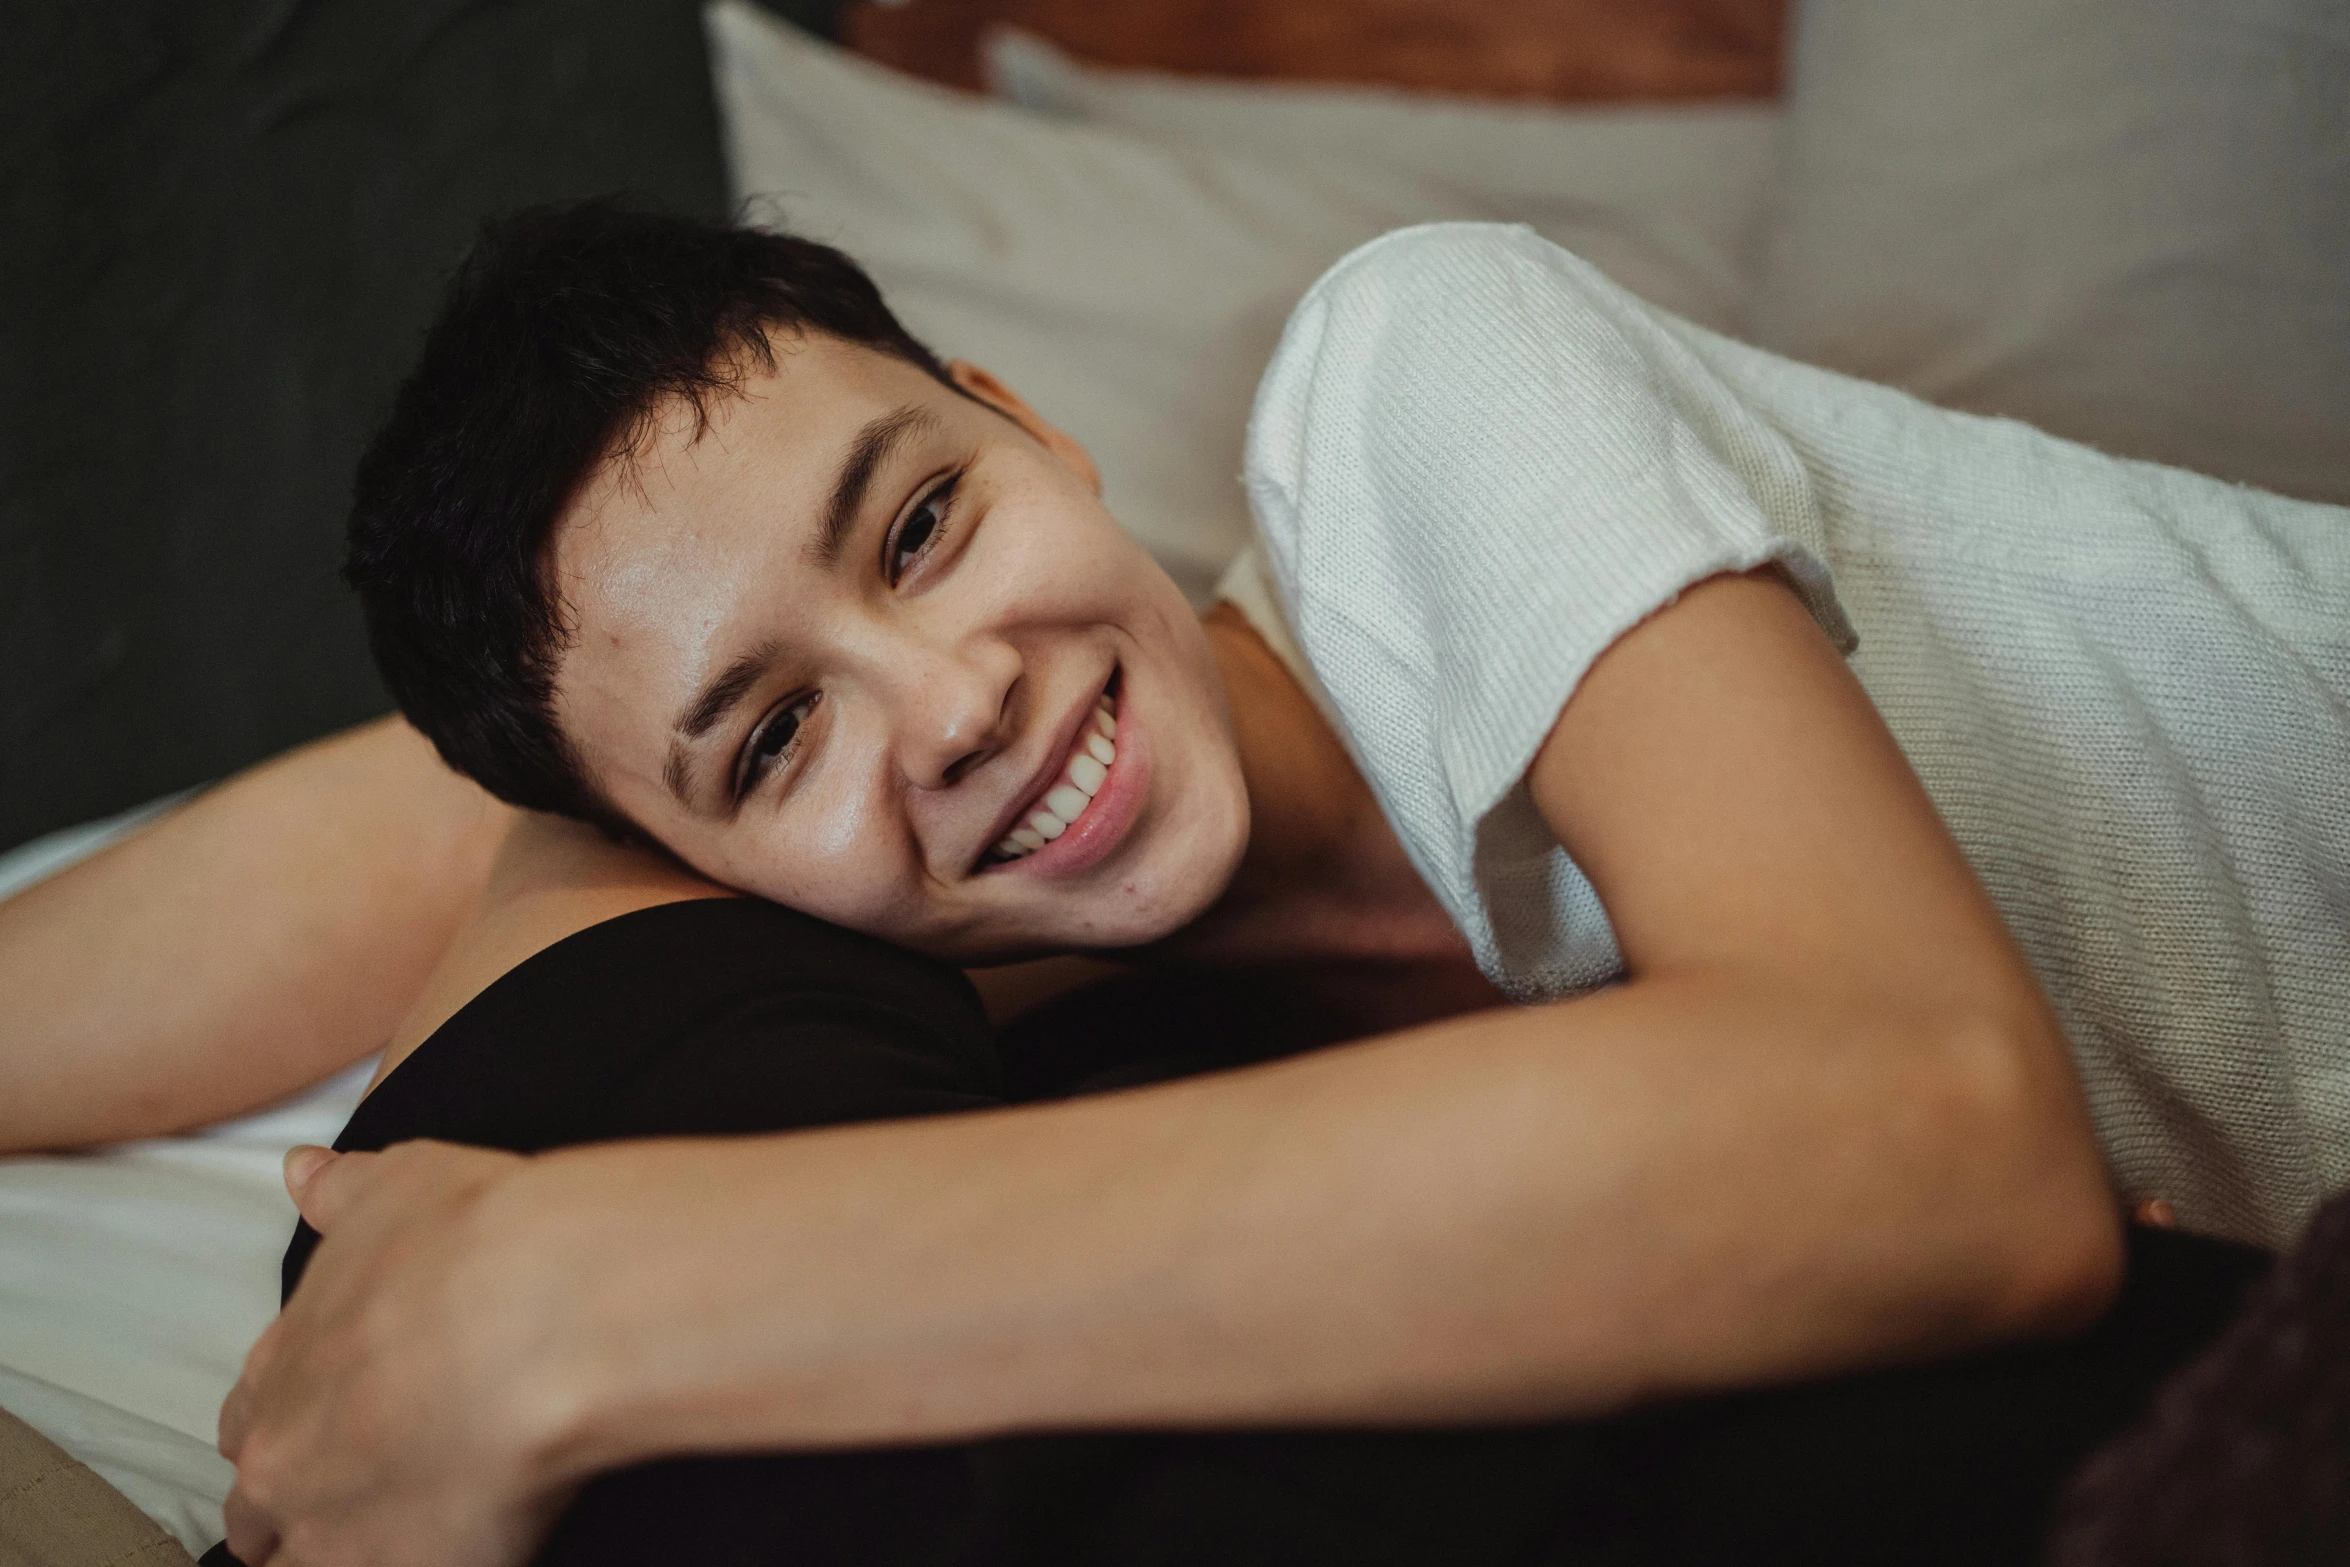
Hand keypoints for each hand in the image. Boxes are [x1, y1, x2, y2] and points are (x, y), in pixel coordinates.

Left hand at [218, 1141, 575, 1565]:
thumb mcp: (399, 1185)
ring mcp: (328, 1529)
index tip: (344, 1418)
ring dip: (343, 1549)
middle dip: (304, 1500)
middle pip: (259, 1510)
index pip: (252, 1417)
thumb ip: (342, 1191)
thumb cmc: (478, 1240)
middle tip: (376, 1486)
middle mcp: (283, 1454)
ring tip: (408, 1529)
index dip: (296, 1420)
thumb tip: (304, 1172)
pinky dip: (407, 1565)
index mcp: (284, 1365)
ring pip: (300, 1564)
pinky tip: (454, 1549)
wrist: (547, 1312)